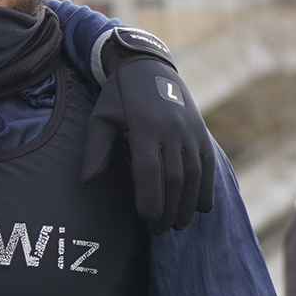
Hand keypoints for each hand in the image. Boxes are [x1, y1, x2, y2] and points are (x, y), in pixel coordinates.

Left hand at [81, 50, 215, 232]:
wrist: (149, 66)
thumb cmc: (119, 97)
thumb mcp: (101, 117)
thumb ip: (96, 149)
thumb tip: (87, 180)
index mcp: (144, 126)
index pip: (150, 169)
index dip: (150, 197)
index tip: (147, 218)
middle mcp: (171, 129)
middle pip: (173, 177)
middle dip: (168, 208)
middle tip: (160, 230)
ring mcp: (190, 130)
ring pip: (194, 175)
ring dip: (187, 204)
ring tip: (177, 224)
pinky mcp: (202, 132)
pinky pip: (208, 165)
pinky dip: (206, 188)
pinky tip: (199, 208)